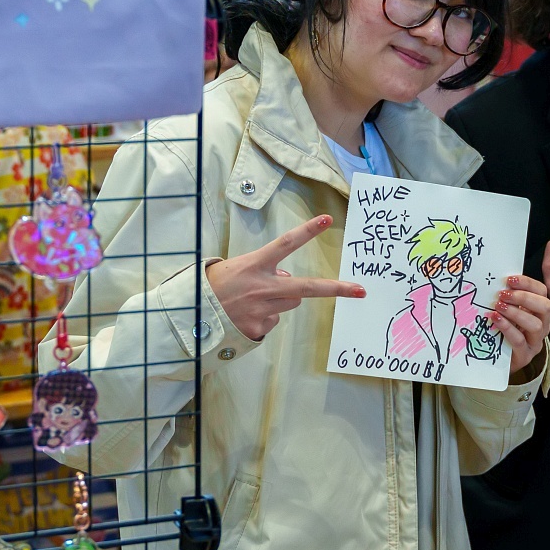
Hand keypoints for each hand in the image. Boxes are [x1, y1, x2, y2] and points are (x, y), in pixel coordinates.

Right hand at [205, 215, 363, 342]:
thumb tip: (286, 278)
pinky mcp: (258, 329)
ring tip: (255, 297)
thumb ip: (265, 270)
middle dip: (336, 289)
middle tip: (359, 290)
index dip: (307, 231)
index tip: (327, 220)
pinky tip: (247, 314)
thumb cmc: (214, 285)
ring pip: (291, 301)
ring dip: (282, 298)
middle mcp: (262, 288)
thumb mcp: (237, 267)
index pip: (285, 244)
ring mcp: (262, 310)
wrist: (189, 314)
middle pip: (307, 287)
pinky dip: (265, 316)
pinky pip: (274, 321)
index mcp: (255, 265)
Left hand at [485, 274, 549, 371]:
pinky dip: (507, 328)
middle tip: (503, 294)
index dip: (527, 283)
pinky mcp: (525, 356)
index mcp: (539, 312)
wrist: (499, 363)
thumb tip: (496, 282)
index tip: (510, 280)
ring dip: (516, 313)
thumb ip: (508, 300)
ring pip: (535, 325)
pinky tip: (496, 320)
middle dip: (523, 297)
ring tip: (498, 307)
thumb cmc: (503, 334)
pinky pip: (520, 341)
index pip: (541, 292)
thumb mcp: (508, 314)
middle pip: (545, 307)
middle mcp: (542, 326)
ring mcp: (535, 342)